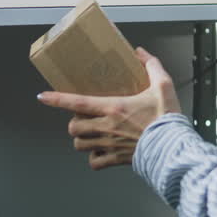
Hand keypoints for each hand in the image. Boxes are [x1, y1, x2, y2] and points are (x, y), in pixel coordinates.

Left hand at [38, 47, 181, 169]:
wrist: (174, 148)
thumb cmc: (167, 118)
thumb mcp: (163, 86)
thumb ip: (151, 65)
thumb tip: (139, 53)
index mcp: (114, 108)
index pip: (77, 102)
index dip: (57, 99)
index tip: (43, 96)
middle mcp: (107, 127)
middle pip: (73, 127)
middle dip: (74, 122)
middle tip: (83, 118)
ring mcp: (109, 145)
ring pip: (80, 145)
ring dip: (82, 139)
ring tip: (91, 134)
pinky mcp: (116, 159)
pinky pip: (94, 163)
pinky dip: (94, 158)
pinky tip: (101, 152)